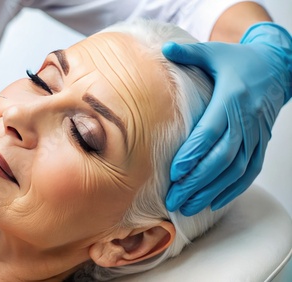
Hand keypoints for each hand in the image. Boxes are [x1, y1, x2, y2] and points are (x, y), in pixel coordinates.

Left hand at [162, 23, 291, 215]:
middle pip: (222, 157)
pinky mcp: (261, 144)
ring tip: (188, 206)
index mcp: (232, 99)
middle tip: (174, 198)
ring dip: (212, 190)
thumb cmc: (239, 62)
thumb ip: (189, 53)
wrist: (277, 68)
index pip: (212, 131)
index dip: (195, 153)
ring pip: (236, 169)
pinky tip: (214, 202)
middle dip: (197, 181)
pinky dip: (233, 189)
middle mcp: (247, 120)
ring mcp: (257, 135)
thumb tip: (164, 48)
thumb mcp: (214, 52)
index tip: (175, 172)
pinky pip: (250, 171)